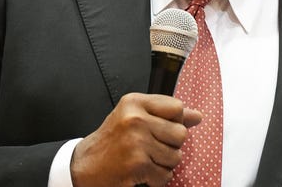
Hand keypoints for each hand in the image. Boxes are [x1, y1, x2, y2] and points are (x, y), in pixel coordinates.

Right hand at [71, 93, 201, 186]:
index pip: (177, 107)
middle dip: (171, 145)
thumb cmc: (113, 139)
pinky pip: (166, 174)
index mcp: (135, 102)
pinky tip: (142, 172)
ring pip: (176, 156)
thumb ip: (166, 113)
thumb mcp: (135, 116)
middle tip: (152, 147)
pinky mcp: (137, 165)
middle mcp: (135, 119)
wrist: (84, 166)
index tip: (162, 128)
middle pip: (181, 133)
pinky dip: (157, 178)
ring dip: (164, 163)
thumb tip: (197, 116)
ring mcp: (137, 142)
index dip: (175, 121)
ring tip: (146, 159)